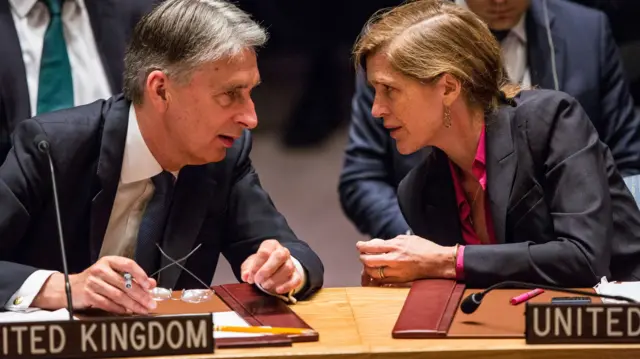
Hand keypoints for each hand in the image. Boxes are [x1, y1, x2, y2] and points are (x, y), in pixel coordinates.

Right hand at [33, 256, 156, 314]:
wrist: (70, 286)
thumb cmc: (96, 279)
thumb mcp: (113, 273)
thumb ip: (133, 277)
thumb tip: (152, 284)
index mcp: (109, 261)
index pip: (128, 264)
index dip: (141, 275)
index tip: (149, 285)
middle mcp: (100, 269)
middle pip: (125, 283)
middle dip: (140, 295)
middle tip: (150, 303)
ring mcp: (93, 282)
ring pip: (118, 295)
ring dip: (133, 304)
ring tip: (142, 309)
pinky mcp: (88, 295)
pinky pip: (107, 303)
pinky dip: (119, 309)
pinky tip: (127, 312)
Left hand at [241, 239, 301, 294]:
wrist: (274, 268)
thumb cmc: (261, 264)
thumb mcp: (250, 264)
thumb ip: (246, 269)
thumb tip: (246, 276)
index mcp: (270, 245)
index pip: (264, 252)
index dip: (256, 266)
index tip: (250, 278)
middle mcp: (283, 251)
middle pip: (279, 256)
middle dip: (267, 269)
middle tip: (258, 280)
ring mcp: (291, 262)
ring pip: (288, 268)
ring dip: (275, 279)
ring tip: (265, 285)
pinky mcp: (297, 274)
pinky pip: (296, 279)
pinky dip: (287, 286)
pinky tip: (278, 290)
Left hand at [356, 236, 455, 283]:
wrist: (438, 262)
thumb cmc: (425, 248)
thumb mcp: (408, 238)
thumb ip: (392, 241)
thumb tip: (379, 244)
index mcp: (396, 246)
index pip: (372, 247)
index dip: (362, 246)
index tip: (359, 246)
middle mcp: (394, 259)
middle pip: (369, 261)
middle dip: (363, 258)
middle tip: (363, 256)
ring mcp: (396, 271)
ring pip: (374, 272)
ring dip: (368, 269)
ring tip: (368, 265)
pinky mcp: (400, 280)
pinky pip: (382, 280)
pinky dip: (376, 277)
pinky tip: (376, 273)